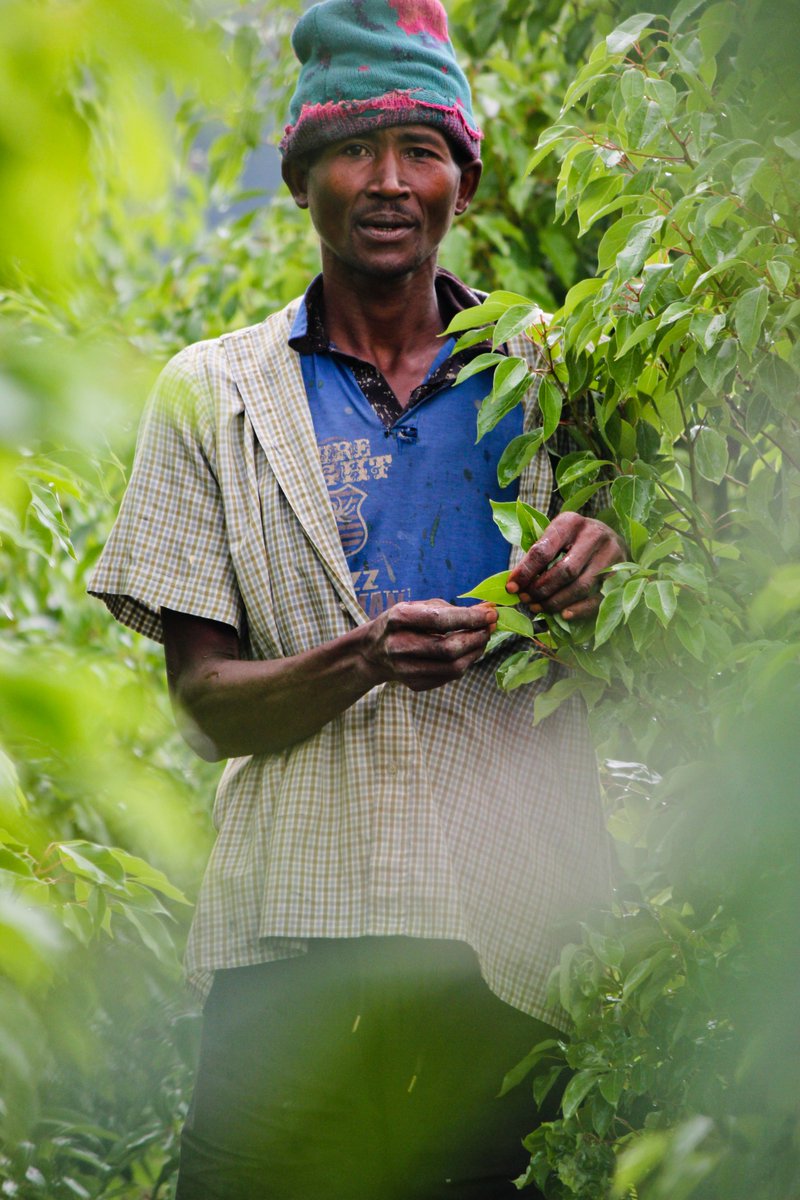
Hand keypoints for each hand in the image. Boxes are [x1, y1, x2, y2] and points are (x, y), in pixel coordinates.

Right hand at [359, 599, 496, 691]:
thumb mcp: (419, 607)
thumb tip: (487, 610)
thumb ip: (452, 609)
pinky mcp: (414, 684)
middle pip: (448, 649)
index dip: (470, 618)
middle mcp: (398, 646)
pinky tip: (466, 652)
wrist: (372, 651)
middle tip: (489, 628)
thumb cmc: (402, 623)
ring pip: (453, 668)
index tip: (491, 614)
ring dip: (475, 652)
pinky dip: (465, 663)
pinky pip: (450, 677)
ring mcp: (405, 669)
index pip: (440, 620)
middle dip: (476, 638)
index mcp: (398, 619)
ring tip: (481, 639)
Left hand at [505, 512, 625, 619]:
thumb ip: (538, 556)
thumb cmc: (574, 540)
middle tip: (526, 600)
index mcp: (571, 522)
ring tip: (538, 607)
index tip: (512, 587)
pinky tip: (563, 615)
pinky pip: (598, 598)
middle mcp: (594, 535)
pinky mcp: (621, 573)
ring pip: (581, 586)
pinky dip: (579, 609)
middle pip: (564, 571)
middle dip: (541, 589)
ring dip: (556, 602)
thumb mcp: (556, 537)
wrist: (612, 538)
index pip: (544, 550)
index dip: (526, 572)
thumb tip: (515, 584)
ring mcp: (611, 554)